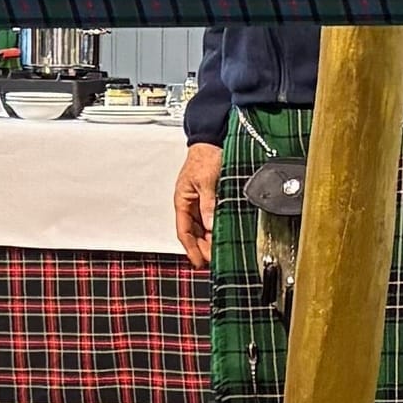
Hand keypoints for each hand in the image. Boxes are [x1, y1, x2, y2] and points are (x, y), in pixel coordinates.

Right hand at [174, 143, 221, 268]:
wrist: (211, 140)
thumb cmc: (204, 155)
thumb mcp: (206, 181)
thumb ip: (208, 204)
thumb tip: (210, 224)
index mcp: (182, 200)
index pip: (184, 231)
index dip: (191, 248)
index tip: (199, 262)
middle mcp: (189, 204)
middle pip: (192, 233)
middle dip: (201, 248)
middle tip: (212, 260)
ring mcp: (199, 202)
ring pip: (201, 228)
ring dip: (208, 240)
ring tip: (218, 251)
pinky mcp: (209, 199)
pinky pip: (209, 219)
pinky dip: (213, 229)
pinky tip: (221, 234)